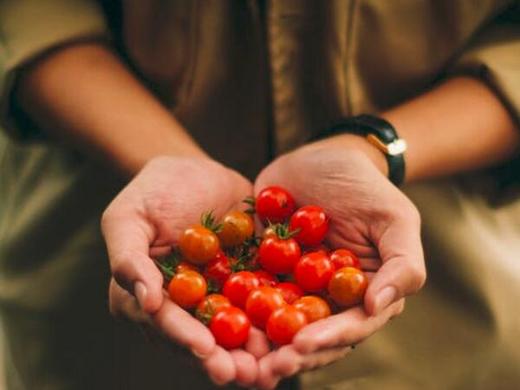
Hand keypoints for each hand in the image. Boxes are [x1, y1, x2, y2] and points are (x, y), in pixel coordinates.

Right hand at [101, 156, 259, 385]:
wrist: (196, 172)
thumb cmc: (153, 191)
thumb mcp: (128, 217)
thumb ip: (129, 258)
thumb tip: (146, 301)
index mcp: (149, 297)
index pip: (164, 323)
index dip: (183, 337)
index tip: (205, 349)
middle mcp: (183, 307)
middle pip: (201, 339)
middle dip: (223, 359)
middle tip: (244, 374)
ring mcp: (217, 298)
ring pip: (233, 332)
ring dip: (252, 352)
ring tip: (272, 366)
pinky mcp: (246, 284)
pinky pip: (261, 305)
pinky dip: (276, 321)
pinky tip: (295, 332)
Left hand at [253, 136, 425, 387]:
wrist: (322, 157)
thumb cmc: (365, 188)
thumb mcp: (394, 218)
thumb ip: (402, 264)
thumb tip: (379, 307)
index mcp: (363, 294)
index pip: (349, 326)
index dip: (327, 339)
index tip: (301, 345)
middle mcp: (327, 299)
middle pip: (310, 335)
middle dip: (289, 354)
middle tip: (265, 367)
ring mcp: (293, 287)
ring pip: (277, 324)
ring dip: (259, 344)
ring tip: (238, 359)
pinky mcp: (263, 270)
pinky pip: (248, 293)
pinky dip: (235, 309)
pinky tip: (217, 320)